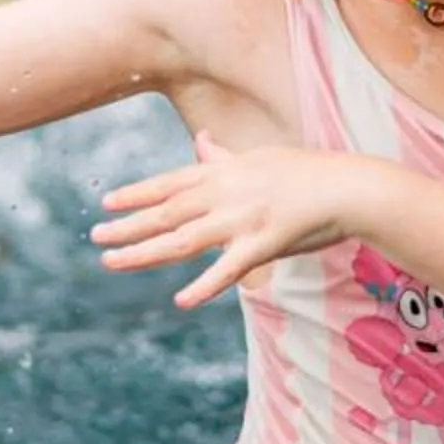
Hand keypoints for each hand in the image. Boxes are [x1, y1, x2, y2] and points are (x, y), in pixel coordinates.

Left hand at [91, 133, 363, 307]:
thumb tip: (200, 142)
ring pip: (184, 239)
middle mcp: (226, 193)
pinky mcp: (265, 244)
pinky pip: (230, 269)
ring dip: (145, 251)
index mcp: (224, 173)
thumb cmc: (307, 174)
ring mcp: (243, 219)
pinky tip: (182, 300)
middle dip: (128, 225)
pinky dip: (206, 286)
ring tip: (112, 261)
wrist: (349, 188)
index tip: (107, 202)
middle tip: (94, 236)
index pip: (171, 183)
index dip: (137, 193)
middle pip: (167, 211)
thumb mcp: (259, 158)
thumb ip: (224, 158)